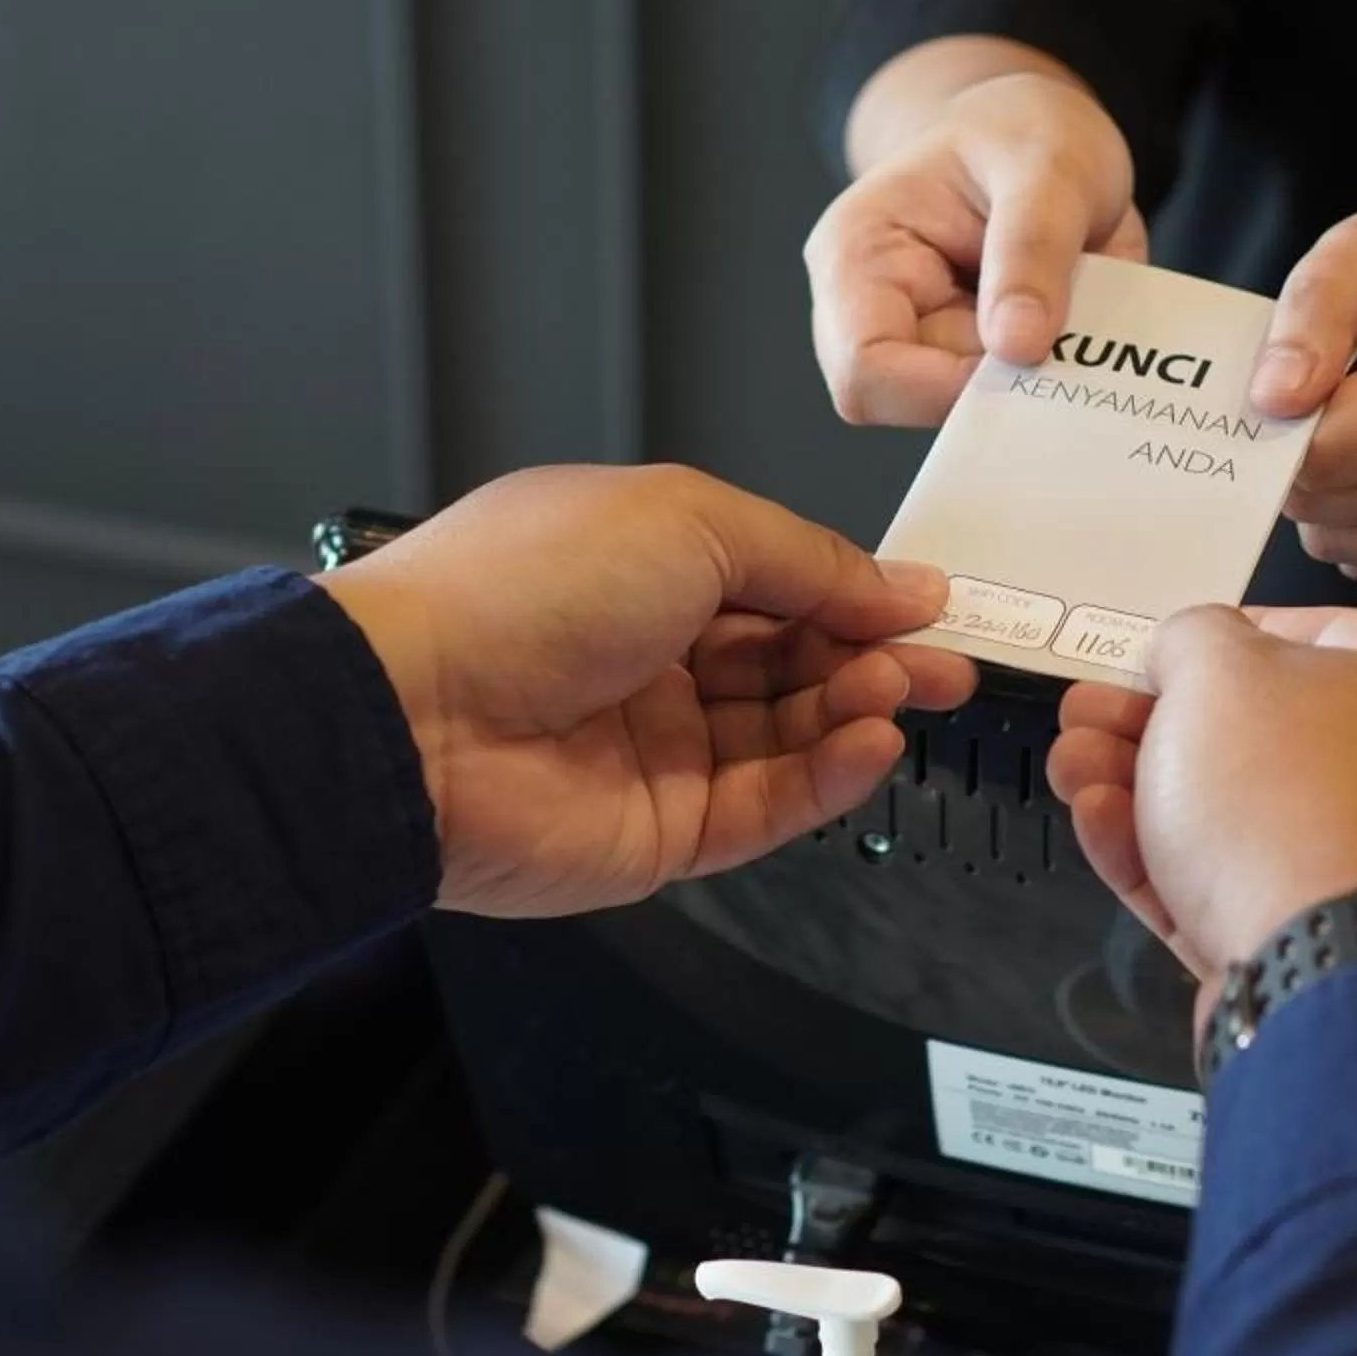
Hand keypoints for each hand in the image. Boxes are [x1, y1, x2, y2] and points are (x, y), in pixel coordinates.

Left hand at [317, 465, 975, 916]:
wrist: (411, 714)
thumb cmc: (518, 592)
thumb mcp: (688, 521)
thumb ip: (808, 559)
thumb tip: (900, 585)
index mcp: (643, 567)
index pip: (780, 585)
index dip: (856, 594)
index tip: (932, 605)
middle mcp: (649, 658)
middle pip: (794, 665)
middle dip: (873, 659)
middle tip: (945, 662)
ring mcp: (655, 749)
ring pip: (789, 737)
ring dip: (855, 712)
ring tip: (902, 693)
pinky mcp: (659, 833)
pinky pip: (766, 808)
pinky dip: (826, 778)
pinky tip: (869, 745)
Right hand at [805, 71, 1144, 425]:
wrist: (1037, 134)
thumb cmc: (1026, 131)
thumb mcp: (1049, 166)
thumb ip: (1033, 248)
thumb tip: (1017, 347)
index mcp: (857, 256)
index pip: (867, 370)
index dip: (947, 387)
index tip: (1030, 352)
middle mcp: (869, 311)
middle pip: (916, 404)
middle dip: (1003, 379)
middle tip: (1068, 323)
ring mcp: (918, 343)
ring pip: (973, 414)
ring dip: (1038, 377)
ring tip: (1076, 306)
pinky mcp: (965, 363)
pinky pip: (1011, 405)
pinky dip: (1056, 377)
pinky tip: (1079, 326)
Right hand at [1047, 605, 1356, 981]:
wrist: (1327, 974)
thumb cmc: (1310, 810)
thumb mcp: (1219, 668)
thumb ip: (1191, 638)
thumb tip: (1182, 649)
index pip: (1318, 638)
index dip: (1219, 640)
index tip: (1162, 654)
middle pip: (1268, 735)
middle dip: (1158, 723)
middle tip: (1099, 713)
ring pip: (1245, 815)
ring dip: (1145, 786)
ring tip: (1079, 765)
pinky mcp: (1331, 943)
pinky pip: (1241, 884)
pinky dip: (1167, 855)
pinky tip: (1104, 823)